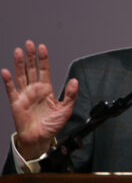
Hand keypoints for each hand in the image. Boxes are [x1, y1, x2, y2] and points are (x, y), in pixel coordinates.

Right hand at [1, 40, 77, 159]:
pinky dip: (8, 81)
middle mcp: (35, 89)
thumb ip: (71, 95)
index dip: (43, 59)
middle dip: (30, 56)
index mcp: (47, 89)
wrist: (41, 139)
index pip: (44, 70)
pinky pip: (11, 90)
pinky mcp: (16, 103)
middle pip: (31, 69)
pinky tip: (6, 71)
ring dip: (19, 64)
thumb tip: (75, 81)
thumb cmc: (52, 125)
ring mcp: (25, 95)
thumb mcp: (66, 109)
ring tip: (18, 51)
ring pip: (21, 75)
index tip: (42, 47)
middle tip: (29, 43)